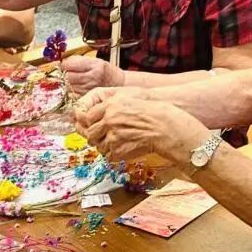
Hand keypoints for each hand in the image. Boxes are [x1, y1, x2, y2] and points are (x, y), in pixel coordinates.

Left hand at [62, 54, 123, 97]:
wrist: (116, 83)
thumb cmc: (105, 71)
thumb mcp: (95, 61)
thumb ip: (79, 60)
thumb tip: (63, 61)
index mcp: (94, 65)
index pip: (70, 64)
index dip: (63, 64)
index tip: (63, 65)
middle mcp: (91, 77)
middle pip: (67, 76)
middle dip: (62, 74)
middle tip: (63, 73)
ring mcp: (88, 89)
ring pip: (67, 86)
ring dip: (64, 83)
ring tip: (68, 80)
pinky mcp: (85, 97)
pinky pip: (71, 94)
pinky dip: (68, 91)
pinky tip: (72, 87)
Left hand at [76, 95, 209, 163]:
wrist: (165, 127)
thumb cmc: (150, 110)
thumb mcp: (129, 97)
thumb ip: (108, 103)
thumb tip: (89, 111)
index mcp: (111, 105)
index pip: (86, 115)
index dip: (87, 122)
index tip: (89, 125)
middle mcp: (109, 120)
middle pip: (89, 132)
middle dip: (94, 135)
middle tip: (103, 135)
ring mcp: (112, 137)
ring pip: (97, 145)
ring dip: (103, 145)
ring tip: (117, 140)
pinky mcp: (117, 151)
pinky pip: (107, 155)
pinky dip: (113, 153)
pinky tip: (124, 147)